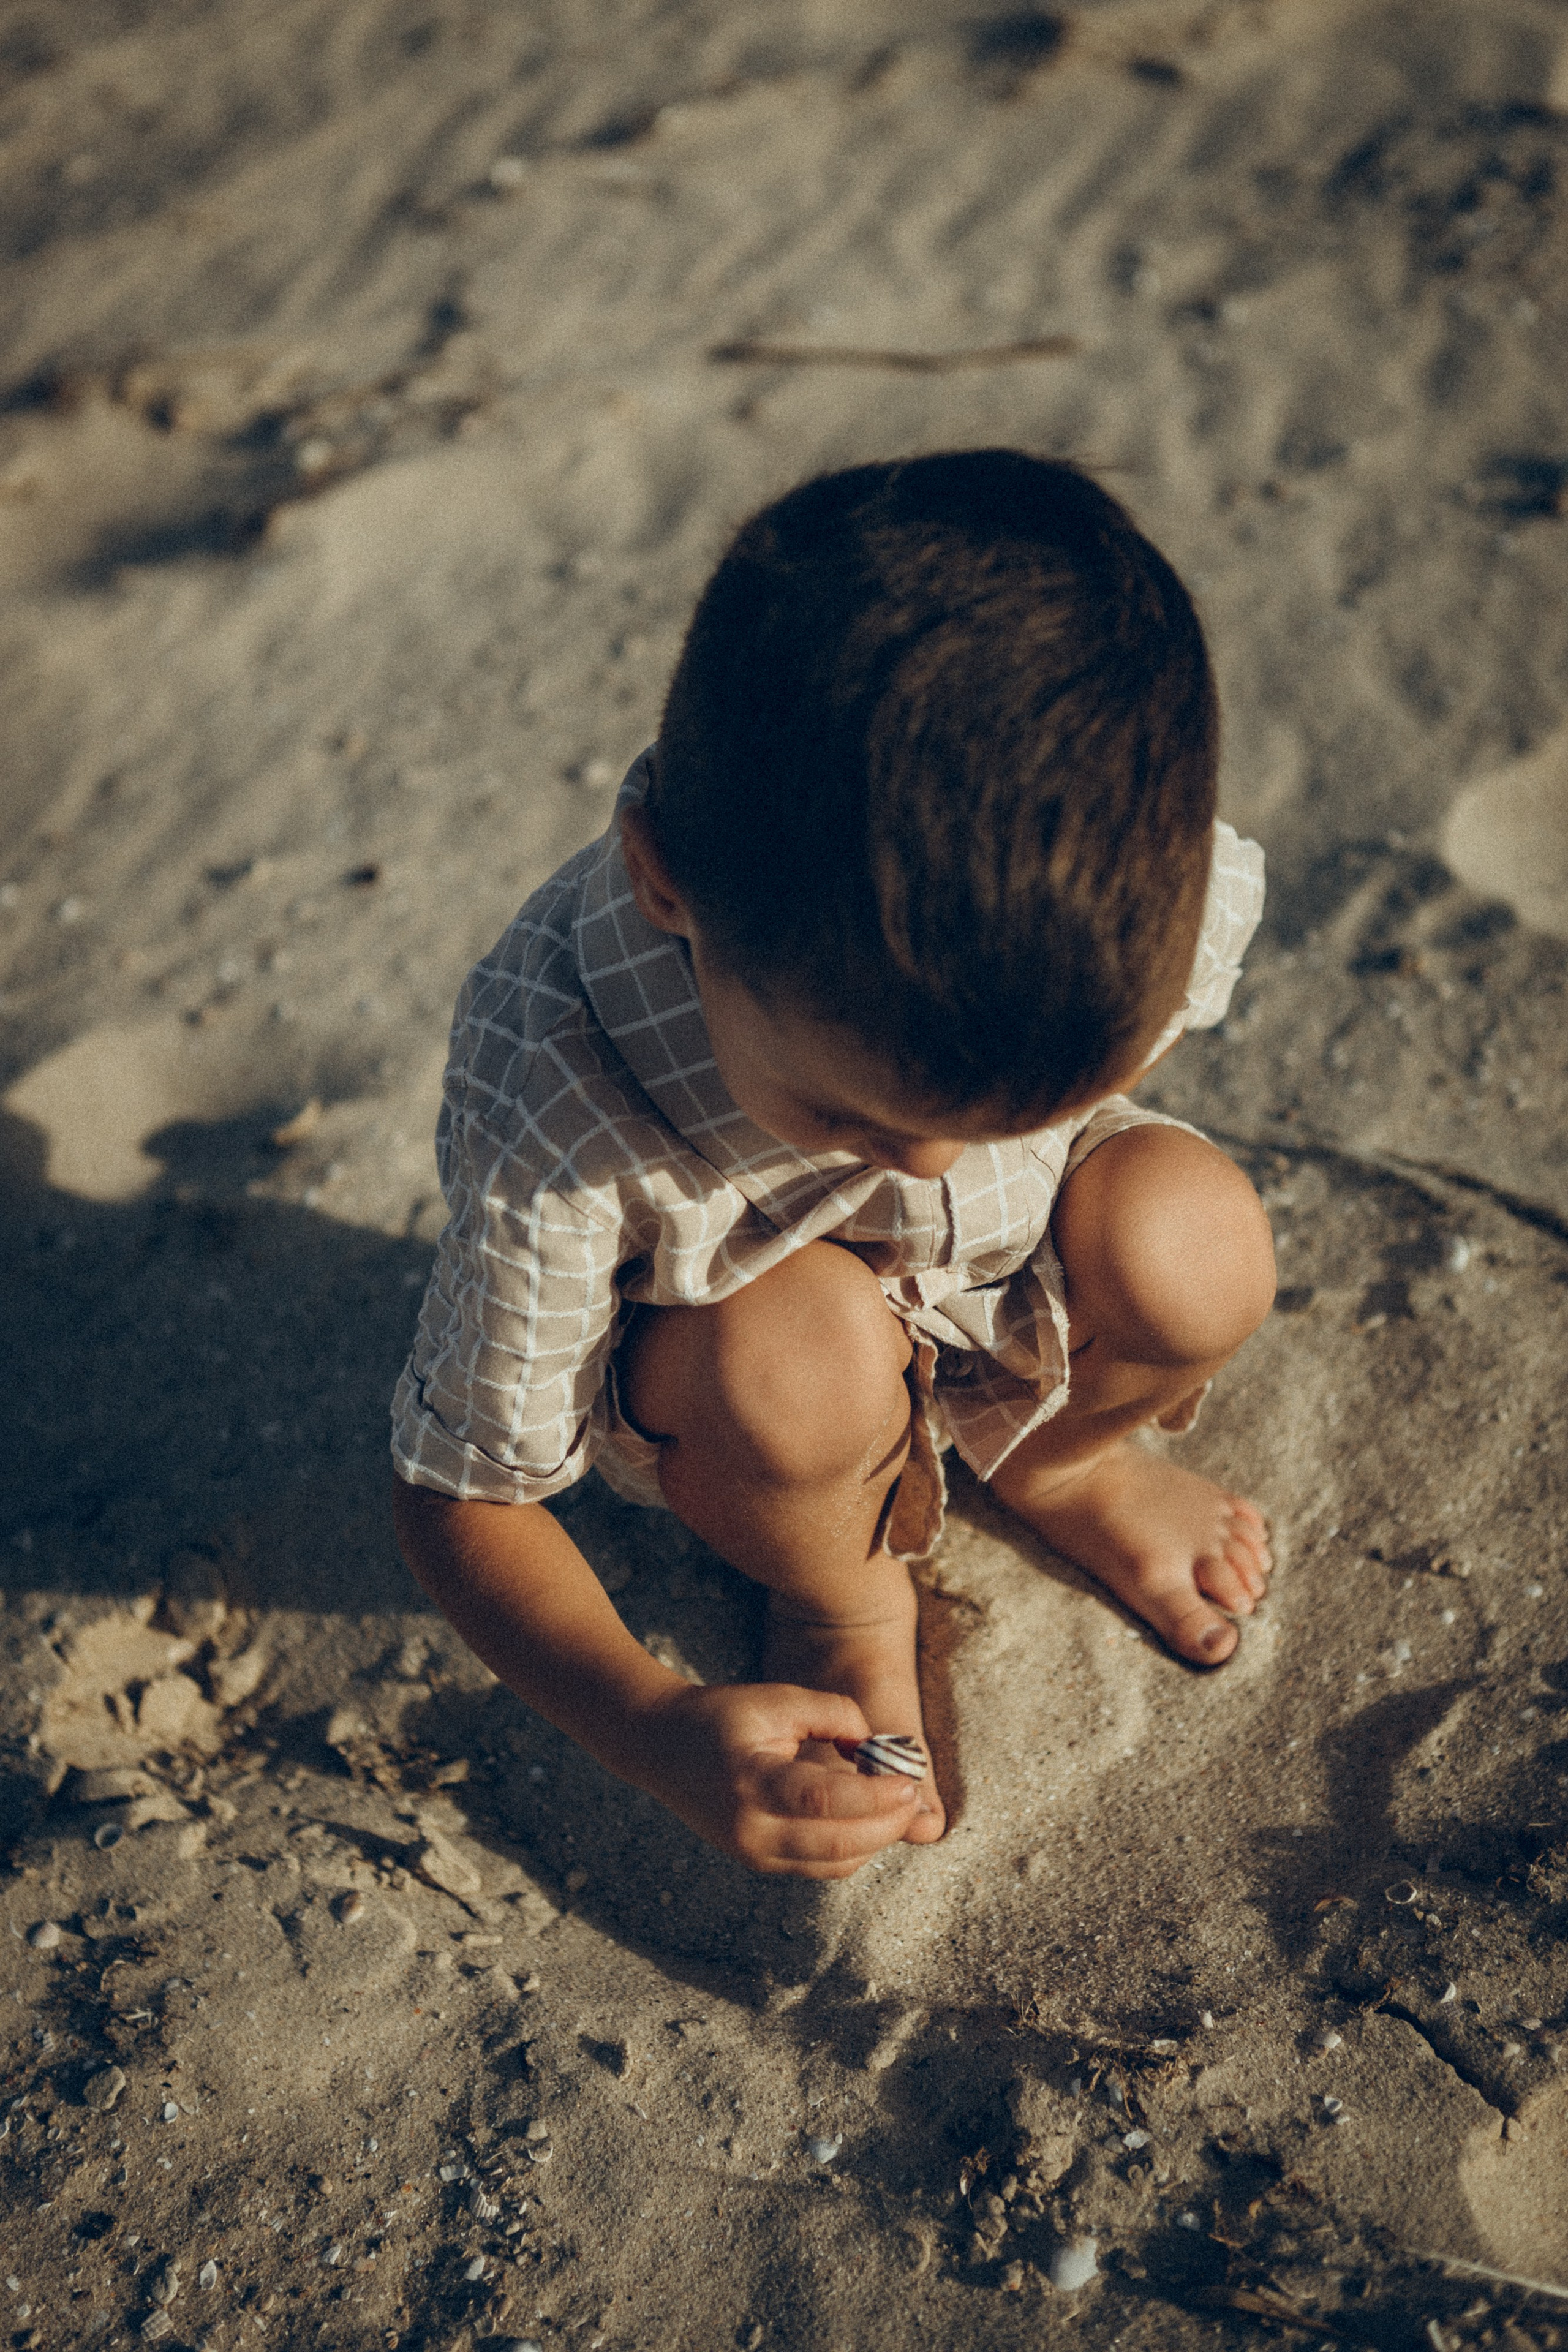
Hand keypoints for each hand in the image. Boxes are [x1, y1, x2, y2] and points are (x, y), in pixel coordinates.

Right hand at [634, 1680, 923, 1876]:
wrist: (661, 1748)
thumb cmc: (722, 1717)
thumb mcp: (778, 1699)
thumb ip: (835, 1714)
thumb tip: (878, 1749)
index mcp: (750, 1784)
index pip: (824, 1801)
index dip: (874, 1795)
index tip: (907, 1779)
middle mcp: (750, 1832)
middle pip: (838, 1845)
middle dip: (887, 1824)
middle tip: (912, 1794)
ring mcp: (753, 1855)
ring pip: (834, 1865)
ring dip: (874, 1839)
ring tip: (891, 1802)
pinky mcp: (759, 1864)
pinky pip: (819, 1867)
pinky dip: (851, 1847)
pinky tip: (864, 1816)